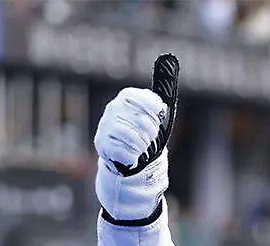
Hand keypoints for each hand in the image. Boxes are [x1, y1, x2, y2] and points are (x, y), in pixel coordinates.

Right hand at [94, 54, 179, 221]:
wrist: (127, 163)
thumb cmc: (145, 137)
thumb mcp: (156, 117)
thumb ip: (161, 94)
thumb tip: (168, 59)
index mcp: (126, 99)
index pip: (135, 97)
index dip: (150, 108)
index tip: (159, 116)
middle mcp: (112, 110)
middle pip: (136, 119)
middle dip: (150, 132)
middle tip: (152, 140)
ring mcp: (105, 127)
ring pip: (129, 135)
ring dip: (141, 146)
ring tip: (143, 150)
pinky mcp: (101, 144)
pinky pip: (121, 150)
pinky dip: (132, 157)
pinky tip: (133, 158)